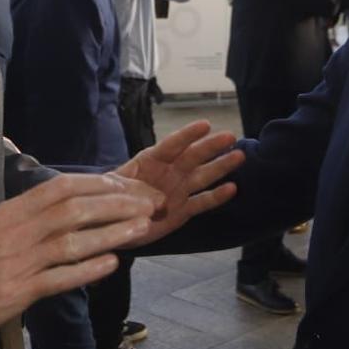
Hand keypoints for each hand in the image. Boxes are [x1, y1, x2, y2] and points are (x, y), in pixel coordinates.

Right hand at [0, 174, 158, 345]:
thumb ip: (27, 215)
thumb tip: (66, 205)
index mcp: (10, 211)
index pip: (61, 187)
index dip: (98, 185)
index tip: (127, 187)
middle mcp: (16, 231)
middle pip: (74, 209)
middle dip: (117, 204)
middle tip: (148, 204)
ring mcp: (18, 261)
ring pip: (73, 241)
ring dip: (112, 233)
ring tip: (142, 228)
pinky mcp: (18, 291)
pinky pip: (60, 278)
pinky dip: (89, 269)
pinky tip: (112, 263)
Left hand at [115, 120, 243, 242]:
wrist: (111, 224)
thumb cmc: (109, 199)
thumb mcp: (111, 189)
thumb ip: (127, 187)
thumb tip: (146, 193)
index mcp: (150, 161)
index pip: (171, 145)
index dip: (187, 135)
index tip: (205, 125)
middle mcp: (168, 172)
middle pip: (192, 157)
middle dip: (210, 147)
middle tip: (230, 137)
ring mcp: (178, 190)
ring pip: (202, 176)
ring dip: (220, 167)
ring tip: (239, 156)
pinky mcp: (183, 211)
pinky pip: (201, 202)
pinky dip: (216, 197)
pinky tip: (232, 188)